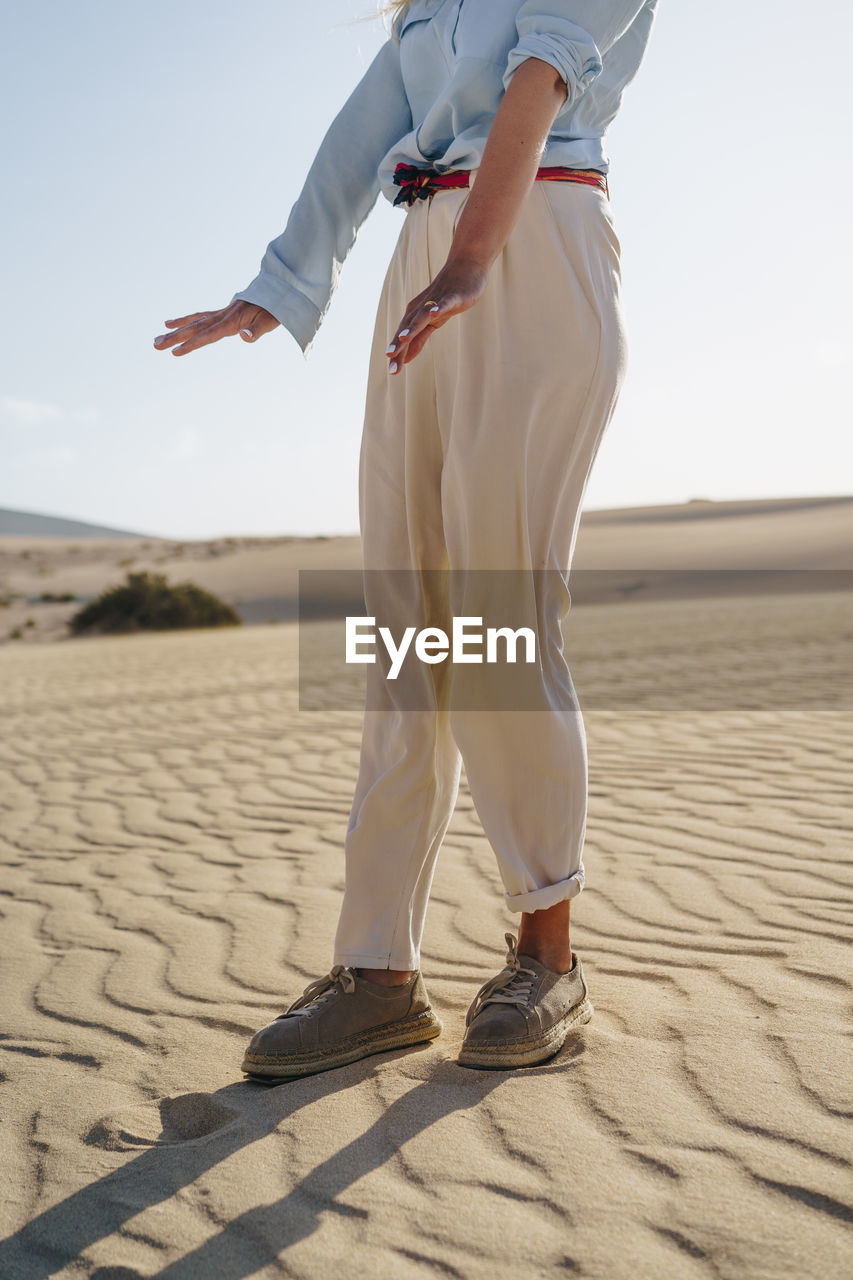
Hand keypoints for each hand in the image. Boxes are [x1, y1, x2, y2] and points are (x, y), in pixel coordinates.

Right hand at [153, 302, 278, 355]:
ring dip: (175, 331)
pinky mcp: (223, 313)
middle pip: (195, 328)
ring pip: (194, 322)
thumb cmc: (274, 311)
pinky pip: (200, 317)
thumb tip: (243, 336)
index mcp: (232, 321)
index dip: (192, 344)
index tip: (176, 352)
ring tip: (157, 338)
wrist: (277, 292)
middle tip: (156, 344)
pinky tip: (172, 324)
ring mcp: (221, 313)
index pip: (208, 335)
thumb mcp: (270, 322)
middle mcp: (223, 316)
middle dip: (174, 338)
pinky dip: (186, 320)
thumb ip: (256, 330)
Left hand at [386, 256, 488, 372]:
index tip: (392, 372)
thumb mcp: (433, 322)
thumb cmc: (448, 296)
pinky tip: (434, 315)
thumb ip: (419, 339)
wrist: (466, 267)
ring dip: (412, 327)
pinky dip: (438, 308)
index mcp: (416, 317)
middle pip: (408, 330)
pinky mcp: (451, 296)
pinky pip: (444, 303)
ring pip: (421, 317)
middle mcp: (422, 310)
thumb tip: (405, 359)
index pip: (404, 339)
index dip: (398, 355)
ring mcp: (436, 302)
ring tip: (403, 338)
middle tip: (390, 361)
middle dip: (399, 345)